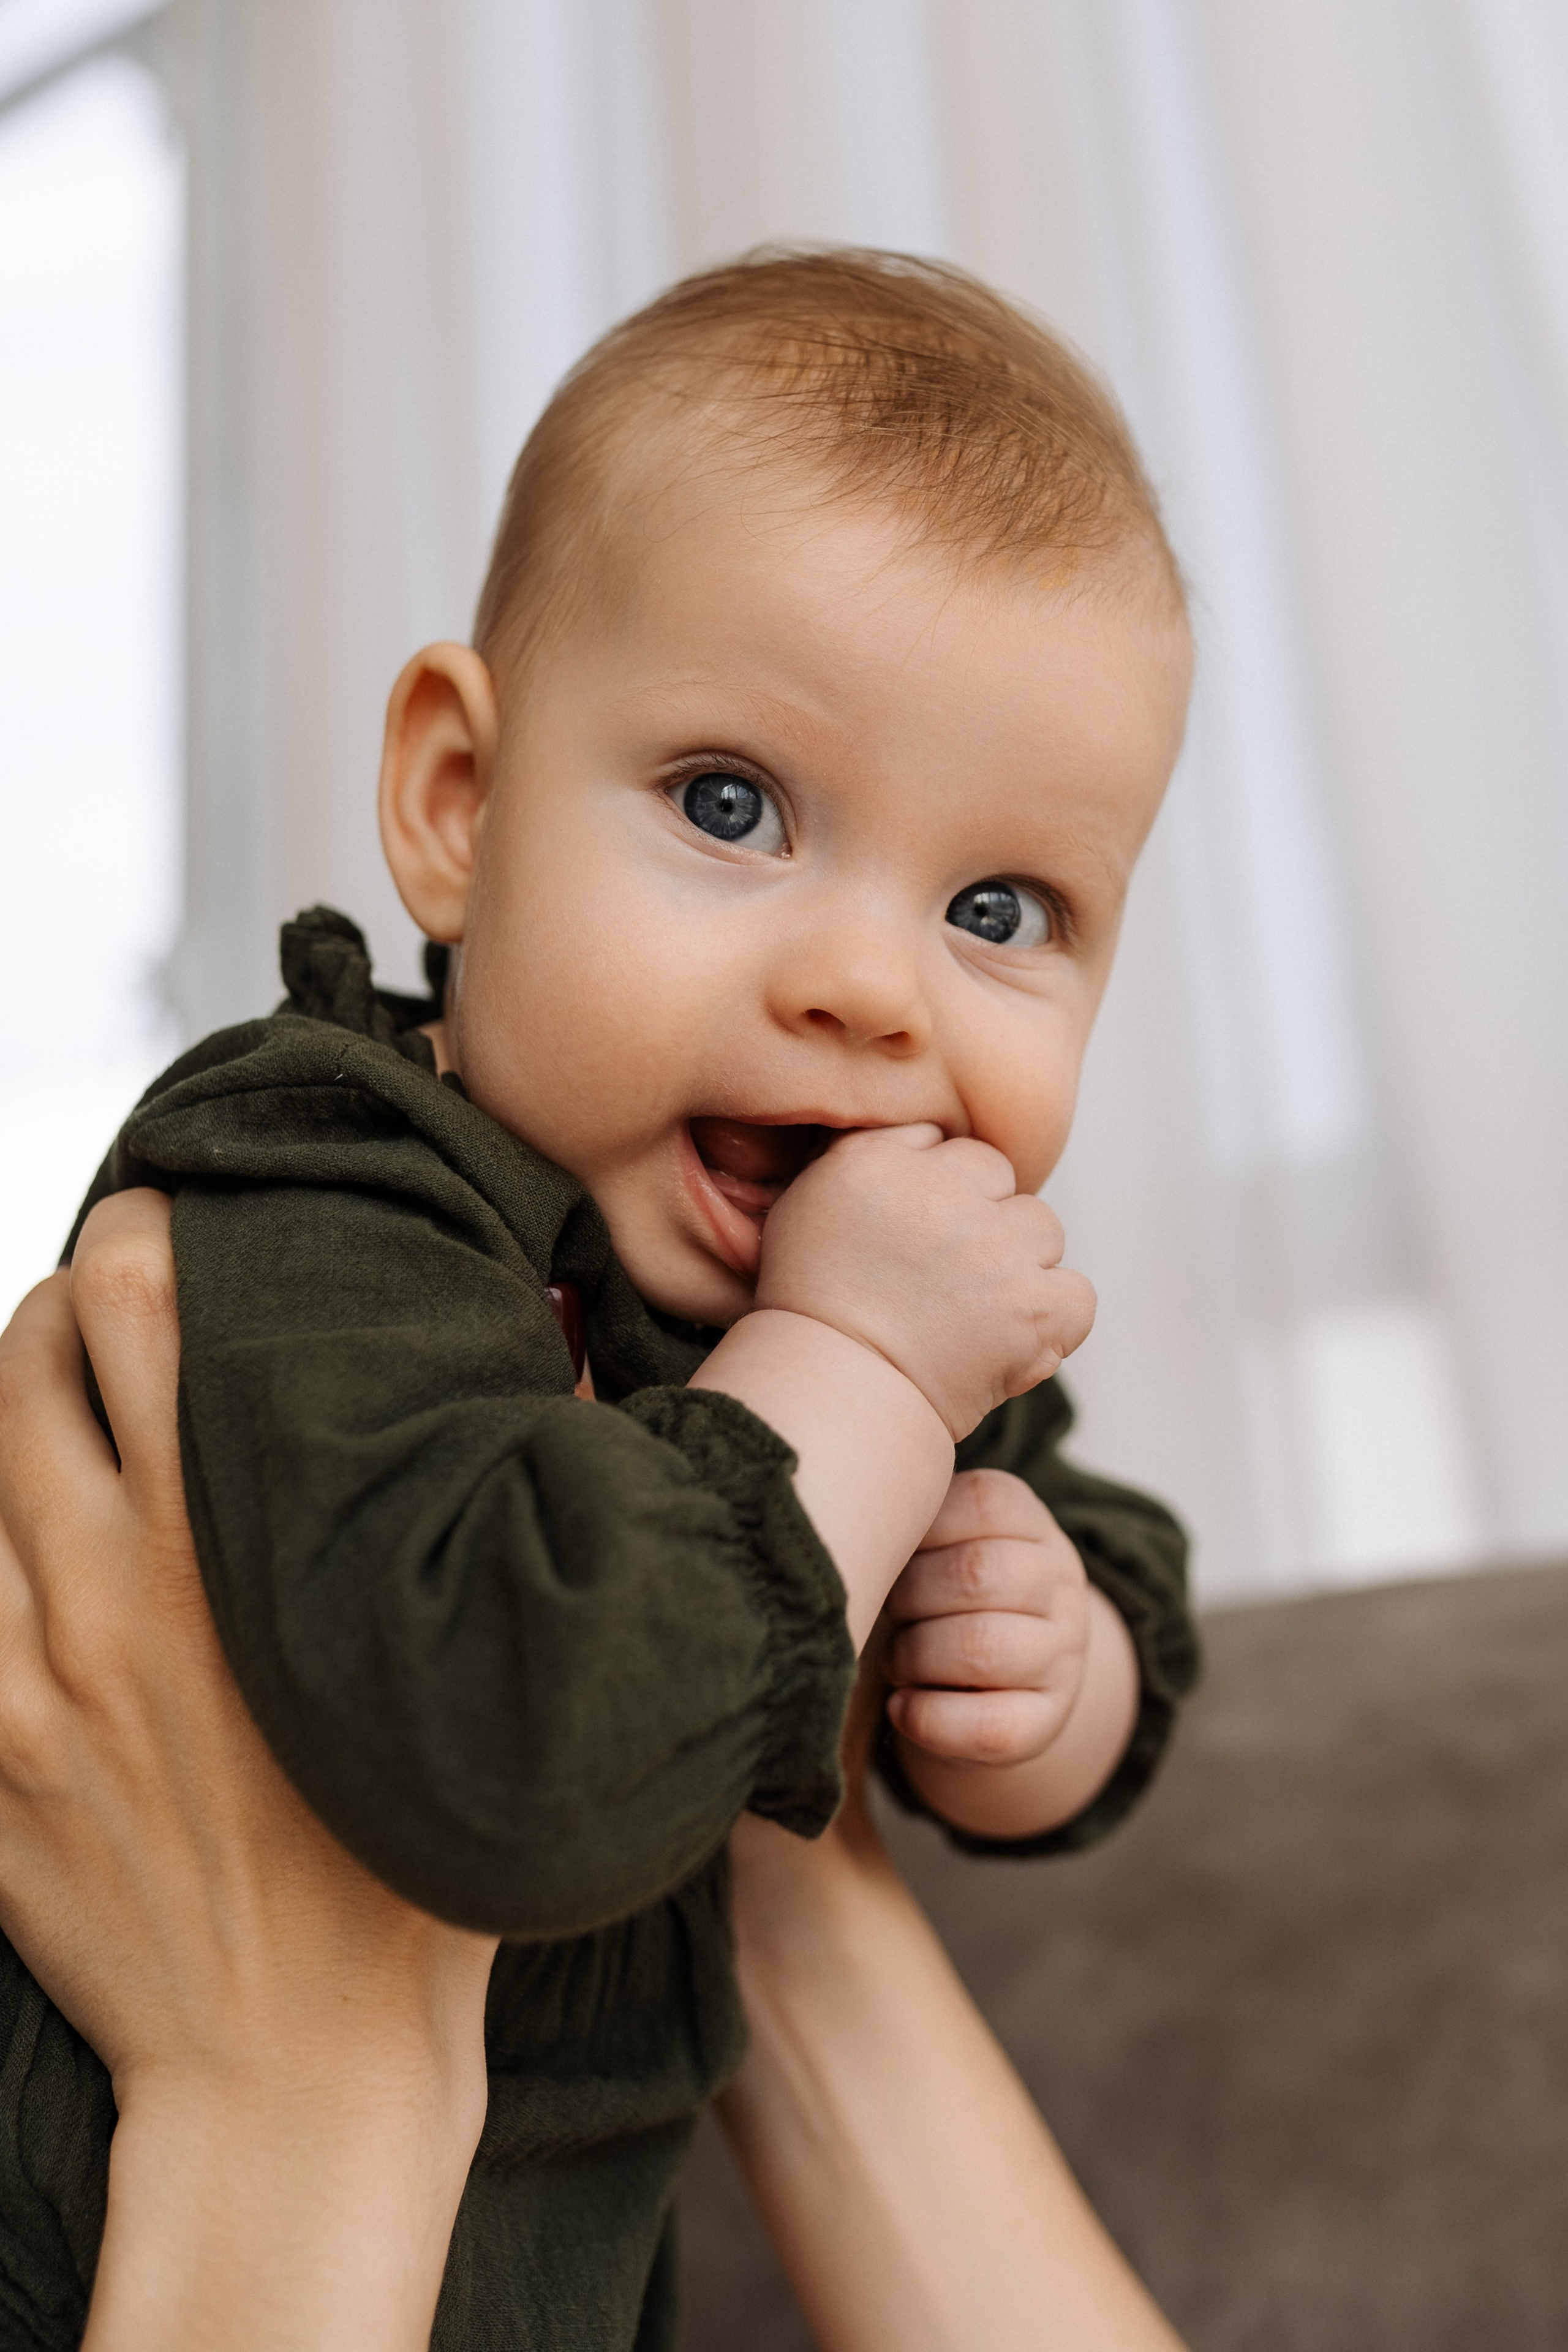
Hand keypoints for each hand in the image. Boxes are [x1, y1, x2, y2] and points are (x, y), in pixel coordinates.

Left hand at [0, 1191, 494, 2350]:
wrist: (294, 2074)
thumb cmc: (415, 1875)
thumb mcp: (480, 1662)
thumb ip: (491, 1493)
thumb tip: (531, 1336)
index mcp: (241, 1545)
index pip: (143, 1306)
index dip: (147, 1232)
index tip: (176, 1218)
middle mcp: (113, 1583)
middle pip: (32, 1349)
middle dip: (68, 1293)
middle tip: (116, 1296)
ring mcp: (28, 1667)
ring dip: (16, 1395)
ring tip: (62, 1395)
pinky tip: (34, 1529)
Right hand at [754, 1125, 1094, 1440]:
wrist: (832, 1395)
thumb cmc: (813, 1311)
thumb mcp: (808, 1206)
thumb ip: (869, 1157)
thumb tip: (927, 1142)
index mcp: (878, 1159)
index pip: (948, 1148)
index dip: (943, 1193)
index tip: (922, 1235)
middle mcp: (942, 1192)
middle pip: (999, 1180)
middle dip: (983, 1222)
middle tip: (947, 1278)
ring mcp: (995, 1247)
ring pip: (1042, 1229)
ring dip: (1020, 1263)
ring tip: (977, 1311)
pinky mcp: (1034, 1305)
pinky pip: (1076, 1293)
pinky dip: (1054, 1318)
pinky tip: (1015, 1339)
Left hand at [881, 1468, 1140, 1841]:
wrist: (990, 1679)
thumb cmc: (937, 1593)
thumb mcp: (935, 1542)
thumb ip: (907, 1519)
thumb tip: (847, 1513)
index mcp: (1029, 1522)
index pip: (981, 1503)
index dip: (916, 1533)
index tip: (890, 1553)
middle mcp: (1059, 1582)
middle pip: (977, 1574)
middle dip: (909, 1598)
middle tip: (886, 1612)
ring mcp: (1061, 1653)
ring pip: (981, 1648)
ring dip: (914, 1657)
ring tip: (896, 1660)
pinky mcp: (1046, 1719)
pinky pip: (990, 1727)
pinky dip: (928, 1719)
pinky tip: (902, 1708)